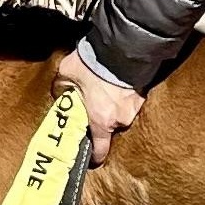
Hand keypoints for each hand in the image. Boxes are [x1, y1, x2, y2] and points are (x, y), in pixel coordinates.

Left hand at [54, 49, 144, 164]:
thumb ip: (61, 88)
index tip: (91, 157)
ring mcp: (135, 107)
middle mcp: (120, 119)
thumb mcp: (67, 73)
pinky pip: (131, 99)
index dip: (95, 155)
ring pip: (121, 113)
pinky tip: (117, 81)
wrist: (121, 47)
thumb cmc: (94, 64)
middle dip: (101, 119)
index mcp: (101, 121)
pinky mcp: (144, 93)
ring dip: (114, 105)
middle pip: (109, 127)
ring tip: (105, 89)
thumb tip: (60, 93)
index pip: (100, 150)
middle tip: (93, 105)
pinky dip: (124, 94)